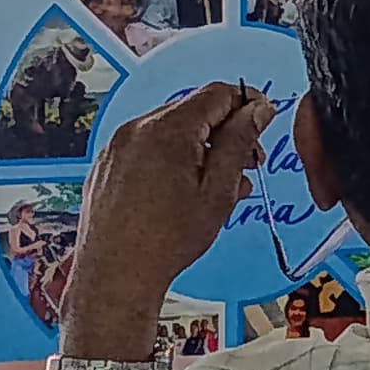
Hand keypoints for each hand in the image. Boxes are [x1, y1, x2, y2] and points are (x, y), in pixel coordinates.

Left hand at [62, 84, 272, 352]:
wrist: (115, 276)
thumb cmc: (166, 241)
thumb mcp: (219, 190)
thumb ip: (240, 141)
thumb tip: (258, 109)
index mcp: (168, 130)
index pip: (217, 93)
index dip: (247, 103)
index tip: (262, 121)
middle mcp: (137, 129)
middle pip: (193, 110)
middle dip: (225, 131)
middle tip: (248, 162)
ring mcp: (118, 147)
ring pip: (171, 130)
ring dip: (200, 147)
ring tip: (218, 184)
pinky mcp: (107, 165)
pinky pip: (147, 148)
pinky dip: (171, 159)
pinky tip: (185, 192)